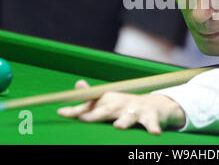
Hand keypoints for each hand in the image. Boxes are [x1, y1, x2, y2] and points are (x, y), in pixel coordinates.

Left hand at [57, 80, 185, 134]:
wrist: (157, 105)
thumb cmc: (127, 106)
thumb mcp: (109, 101)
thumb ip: (91, 98)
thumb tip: (77, 85)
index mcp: (109, 101)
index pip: (90, 105)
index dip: (76, 110)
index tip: (61, 113)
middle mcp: (121, 104)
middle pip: (107, 110)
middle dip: (95, 114)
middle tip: (84, 119)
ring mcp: (136, 110)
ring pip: (129, 116)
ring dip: (124, 121)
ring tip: (118, 127)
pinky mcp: (151, 116)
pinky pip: (151, 123)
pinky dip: (153, 127)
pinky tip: (154, 133)